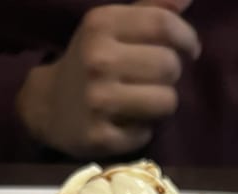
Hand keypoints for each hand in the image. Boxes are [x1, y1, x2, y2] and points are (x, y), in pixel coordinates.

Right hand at [16, 0, 199, 157]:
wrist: (47, 106)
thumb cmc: (91, 60)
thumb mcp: (112, 26)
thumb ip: (150, 8)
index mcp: (101, 24)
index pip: (163, 24)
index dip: (187, 38)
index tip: (189, 50)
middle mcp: (98, 59)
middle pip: (170, 65)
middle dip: (172, 74)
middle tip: (158, 79)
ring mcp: (97, 100)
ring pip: (166, 101)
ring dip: (163, 103)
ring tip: (146, 101)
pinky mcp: (99, 137)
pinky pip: (146, 133)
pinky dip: (142, 130)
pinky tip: (126, 123)